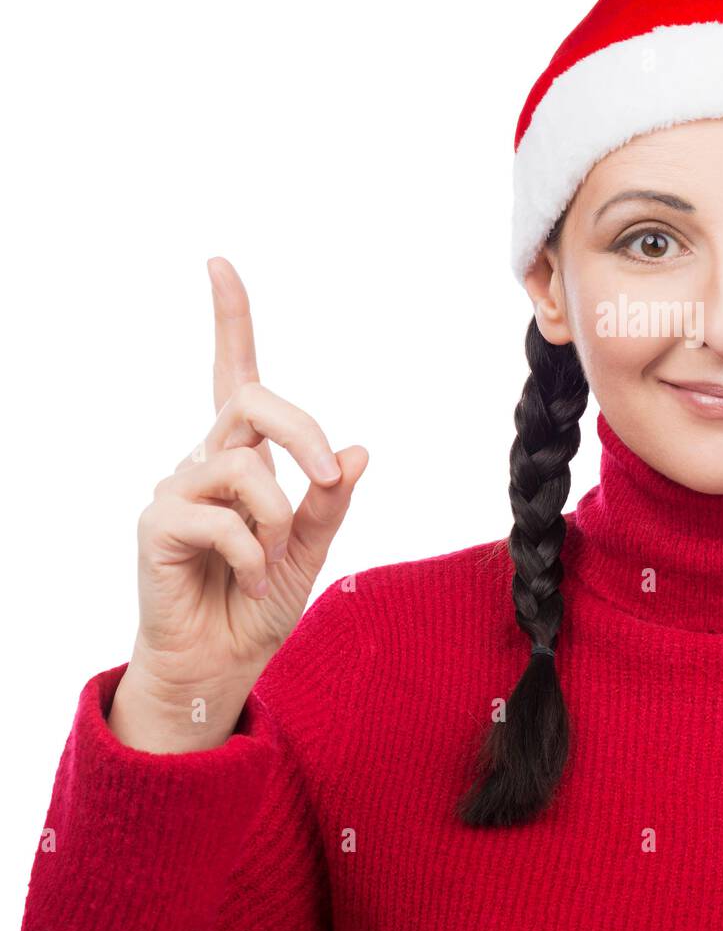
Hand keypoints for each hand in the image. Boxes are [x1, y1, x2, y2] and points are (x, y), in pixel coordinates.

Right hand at [113, 257, 366, 750]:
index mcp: (246, 458)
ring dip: (278, 517)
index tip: (218, 265)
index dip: (229, 321)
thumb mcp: (311, 550)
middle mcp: (207, 462)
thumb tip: (357, 450)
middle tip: (327, 477)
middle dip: (302, 431)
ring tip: (272, 561)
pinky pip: (222, 518)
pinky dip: (253, 554)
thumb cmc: (259, 602)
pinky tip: (246, 580)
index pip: (234, 375)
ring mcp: (178, 490)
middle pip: (251, 400)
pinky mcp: (157, 524)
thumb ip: (329, 503)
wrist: (220, 665)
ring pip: (244, 465)